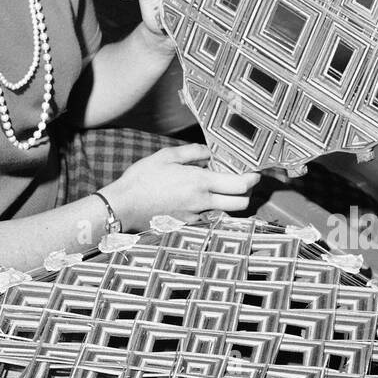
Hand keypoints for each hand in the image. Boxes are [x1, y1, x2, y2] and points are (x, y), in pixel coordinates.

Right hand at [101, 143, 260, 232]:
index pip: (239, 185)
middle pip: (240, 204)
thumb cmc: (142, 179)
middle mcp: (202, 202)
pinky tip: (196, 198)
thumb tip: (209, 154)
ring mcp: (195, 216)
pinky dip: (208, 208)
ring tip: (216, 188)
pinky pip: (207, 216)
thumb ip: (192, 153)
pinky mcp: (186, 224)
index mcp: (200, 183)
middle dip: (245, 193)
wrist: (123, 206)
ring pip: (225, 212)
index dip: (251, 179)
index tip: (254, 172)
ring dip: (227, 201)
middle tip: (239, 181)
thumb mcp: (166, 156)